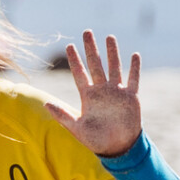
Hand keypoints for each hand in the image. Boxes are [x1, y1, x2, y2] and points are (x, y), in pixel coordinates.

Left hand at [44, 31, 141, 156]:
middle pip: (95, 64)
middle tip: (87, 32)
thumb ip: (62, 115)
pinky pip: (133, 79)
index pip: (79, 73)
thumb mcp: (76, 128)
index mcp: (88, 96)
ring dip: (112, 52)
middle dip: (91, 48)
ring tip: (109, 37)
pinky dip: (134, 68)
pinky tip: (135, 54)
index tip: (69, 45)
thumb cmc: (96, 140)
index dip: (74, 60)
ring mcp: (116, 92)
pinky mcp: (130, 97)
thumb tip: (44, 104)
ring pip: (114, 67)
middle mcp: (101, 90)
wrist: (117, 148)